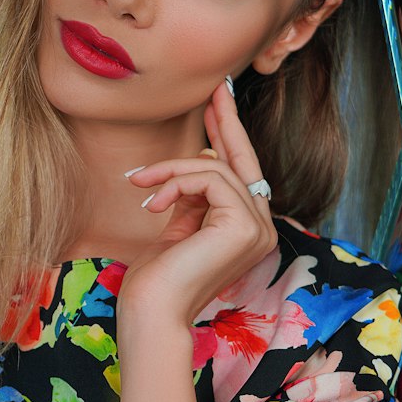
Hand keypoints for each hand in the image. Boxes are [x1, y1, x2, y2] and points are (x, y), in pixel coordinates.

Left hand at [117, 81, 277, 329]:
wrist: (151, 313)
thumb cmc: (156, 279)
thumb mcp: (177, 226)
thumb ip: (195, 198)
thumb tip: (202, 159)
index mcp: (246, 230)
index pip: (240, 174)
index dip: (230, 135)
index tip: (217, 101)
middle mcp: (261, 229)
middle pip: (242, 162)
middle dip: (225, 122)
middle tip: (215, 89)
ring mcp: (258, 229)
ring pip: (217, 169)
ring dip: (171, 170)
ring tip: (140, 184)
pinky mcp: (244, 227)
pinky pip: (210, 178)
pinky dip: (176, 182)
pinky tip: (152, 202)